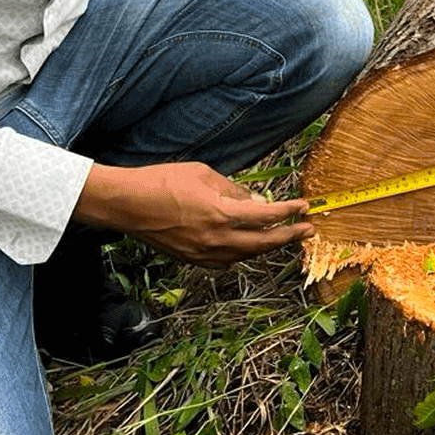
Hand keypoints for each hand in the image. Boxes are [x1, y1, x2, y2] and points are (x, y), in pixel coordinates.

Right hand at [73, 160, 312, 264]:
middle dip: (289, 236)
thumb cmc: (161, 182)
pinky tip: (246, 245)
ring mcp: (204, 253)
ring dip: (266, 246)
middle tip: (307, 230)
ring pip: (246, 255)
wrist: (126, 204)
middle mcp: (217, 239)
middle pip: (263, 243)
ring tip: (281, 237)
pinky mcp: (192, 259)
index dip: (289, 212)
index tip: (304, 207)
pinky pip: (226, 260)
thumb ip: (234, 189)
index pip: (267, 216)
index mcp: (222, 214)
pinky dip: (241, 253)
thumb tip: (257, 201)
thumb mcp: (204, 174)